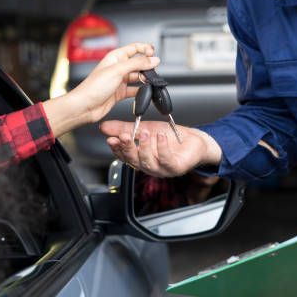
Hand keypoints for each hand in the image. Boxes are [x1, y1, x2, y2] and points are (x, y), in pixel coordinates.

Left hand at [43, 43, 158, 136]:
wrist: (84, 106)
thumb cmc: (93, 87)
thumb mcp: (118, 70)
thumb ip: (137, 64)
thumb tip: (153, 60)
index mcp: (115, 57)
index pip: (134, 48)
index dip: (145, 49)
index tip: (154, 54)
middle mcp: (118, 68)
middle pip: (138, 63)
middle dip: (147, 66)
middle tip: (154, 70)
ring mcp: (120, 80)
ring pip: (138, 77)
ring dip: (145, 79)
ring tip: (150, 82)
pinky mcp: (121, 92)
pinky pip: (135, 90)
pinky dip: (141, 91)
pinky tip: (145, 92)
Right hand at [100, 120, 222, 176]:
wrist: (192, 140)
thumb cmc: (169, 137)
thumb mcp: (144, 128)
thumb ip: (125, 128)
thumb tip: (104, 127)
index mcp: (140, 158)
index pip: (124, 156)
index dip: (117, 148)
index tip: (111, 138)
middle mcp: (149, 166)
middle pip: (134, 160)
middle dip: (128, 148)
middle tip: (124, 136)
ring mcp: (162, 169)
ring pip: (148, 162)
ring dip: (144, 147)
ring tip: (144, 133)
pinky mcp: (175, 168)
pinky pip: (166, 159)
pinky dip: (162, 147)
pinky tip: (160, 137)